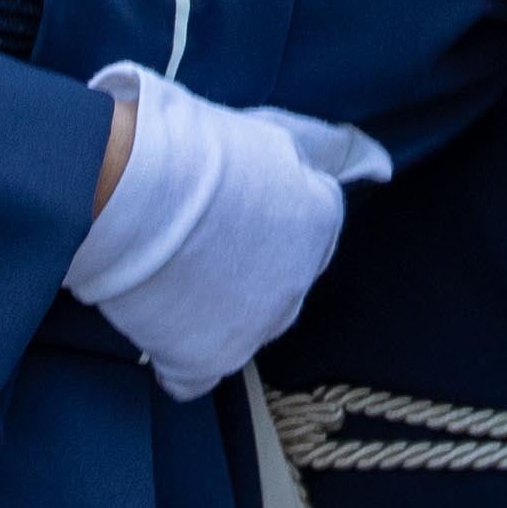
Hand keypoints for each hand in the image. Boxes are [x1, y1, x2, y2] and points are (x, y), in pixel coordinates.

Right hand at [59, 65, 390, 399]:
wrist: (128, 185)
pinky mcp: (206, 361)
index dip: (265, 215)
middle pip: (279, 281)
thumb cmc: (188, 144)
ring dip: (214, 309)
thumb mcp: (271, 133)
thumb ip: (324, 152)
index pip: (311, 227)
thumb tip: (378, 165)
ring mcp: (254, 328)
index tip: (226, 205)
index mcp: (319, 221)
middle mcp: (298, 282)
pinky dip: (180, 356)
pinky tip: (160, 325)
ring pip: (244, 328)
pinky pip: (197, 375)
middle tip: (192, 237)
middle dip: (245, 266)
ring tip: (166, 273)